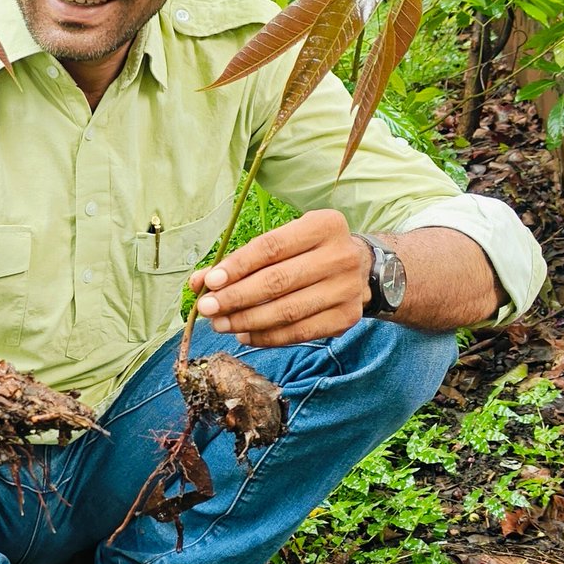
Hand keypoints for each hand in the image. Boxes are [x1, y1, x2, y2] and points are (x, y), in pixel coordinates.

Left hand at [190, 209, 369, 346]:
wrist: (364, 269)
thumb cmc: (309, 251)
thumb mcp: (283, 242)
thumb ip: (242, 259)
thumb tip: (198, 282)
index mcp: (323, 226)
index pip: (271, 247)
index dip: (237, 266)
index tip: (209, 282)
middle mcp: (340, 256)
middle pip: (277, 282)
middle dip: (235, 297)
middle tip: (207, 308)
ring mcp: (347, 289)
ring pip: (287, 311)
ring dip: (246, 320)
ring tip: (220, 324)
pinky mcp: (346, 318)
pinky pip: (299, 332)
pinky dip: (267, 337)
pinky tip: (244, 335)